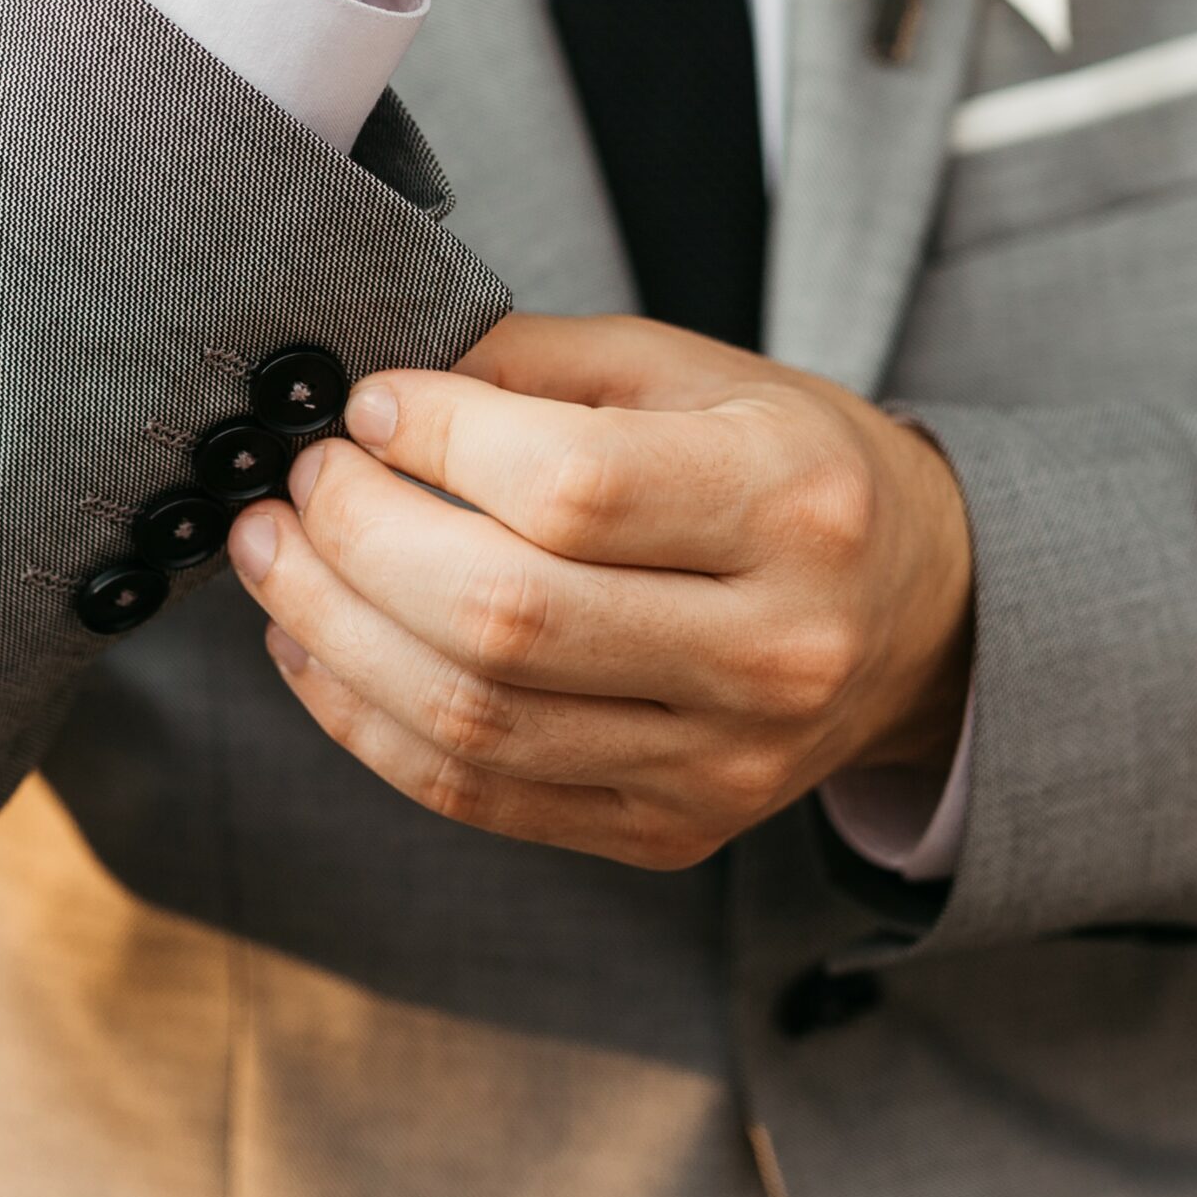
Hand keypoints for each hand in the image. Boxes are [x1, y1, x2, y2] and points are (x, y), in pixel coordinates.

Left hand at [226, 316, 974, 870]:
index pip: (578, 484)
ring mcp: (727, 761)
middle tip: (297, 485)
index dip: (441, 442)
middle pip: (508, 614)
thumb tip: (374, 393)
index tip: (369, 406)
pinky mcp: (672, 830)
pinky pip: (479, 794)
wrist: (916, 612)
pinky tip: (322, 650)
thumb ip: (540, 366)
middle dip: (359, 541)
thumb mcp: (699, 373)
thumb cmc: (792, 468)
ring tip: (280, 561)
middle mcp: (776, 647)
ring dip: (334, 635)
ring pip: (475, 720)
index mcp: (797, 501)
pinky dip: (368, 722)